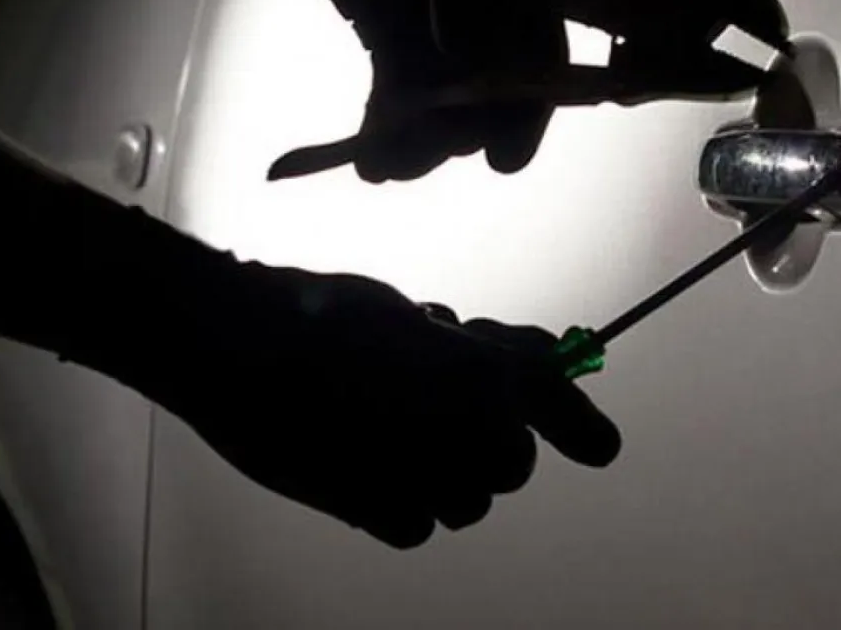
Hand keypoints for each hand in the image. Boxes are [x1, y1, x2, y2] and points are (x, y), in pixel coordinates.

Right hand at [172, 266, 620, 547]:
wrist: (240, 348)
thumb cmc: (323, 315)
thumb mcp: (414, 315)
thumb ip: (481, 346)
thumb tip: (536, 352)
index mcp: (482, 373)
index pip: (558, 404)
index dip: (583, 427)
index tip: (601, 446)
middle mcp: (469, 433)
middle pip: (512, 465)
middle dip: (490, 441)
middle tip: (442, 410)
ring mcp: (425, 480)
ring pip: (466, 502)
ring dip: (444, 473)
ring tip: (390, 428)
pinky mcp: (377, 514)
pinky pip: (417, 525)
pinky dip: (401, 502)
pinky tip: (366, 461)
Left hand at [261, 0, 566, 181]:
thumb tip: (458, 50)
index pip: (541, 55)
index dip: (528, 111)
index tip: (503, 159)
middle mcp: (488, 11)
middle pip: (490, 93)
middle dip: (454, 134)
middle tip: (411, 161)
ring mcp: (440, 29)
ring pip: (442, 106)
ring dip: (414, 144)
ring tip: (380, 168)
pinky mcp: (394, 42)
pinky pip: (398, 97)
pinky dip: (383, 128)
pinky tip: (365, 158)